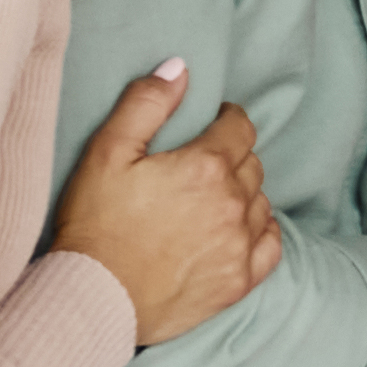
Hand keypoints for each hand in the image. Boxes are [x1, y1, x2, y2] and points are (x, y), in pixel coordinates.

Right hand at [51, 70, 280, 343]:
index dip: (228, 119)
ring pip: (261, 202)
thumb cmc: (95, 224)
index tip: (215, 121)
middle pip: (251, 164)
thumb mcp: (107, 152)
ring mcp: (240, 245)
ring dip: (244, 193)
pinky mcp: (239, 281)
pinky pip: (271, 245)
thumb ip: (146, 104)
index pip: (239, 127)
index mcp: (205, 166)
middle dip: (232, 155)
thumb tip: (180, 68)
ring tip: (215, 196)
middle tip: (204, 162)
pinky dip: (261, 231)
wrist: (95, 297)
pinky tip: (242, 229)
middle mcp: (233, 203)